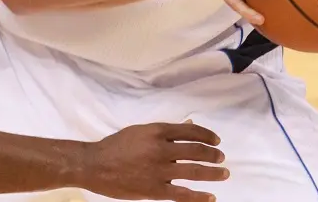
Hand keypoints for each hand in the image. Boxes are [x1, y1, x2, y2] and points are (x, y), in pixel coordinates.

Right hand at [80, 121, 227, 200]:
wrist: (94, 165)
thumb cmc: (115, 146)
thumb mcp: (139, 131)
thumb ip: (164, 131)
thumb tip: (188, 124)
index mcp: (156, 131)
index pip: (189, 131)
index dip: (206, 135)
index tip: (216, 140)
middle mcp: (160, 148)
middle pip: (196, 150)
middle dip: (213, 154)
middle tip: (221, 158)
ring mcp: (159, 170)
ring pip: (194, 171)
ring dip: (213, 173)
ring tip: (223, 173)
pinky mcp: (155, 189)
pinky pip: (183, 194)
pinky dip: (199, 196)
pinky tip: (211, 197)